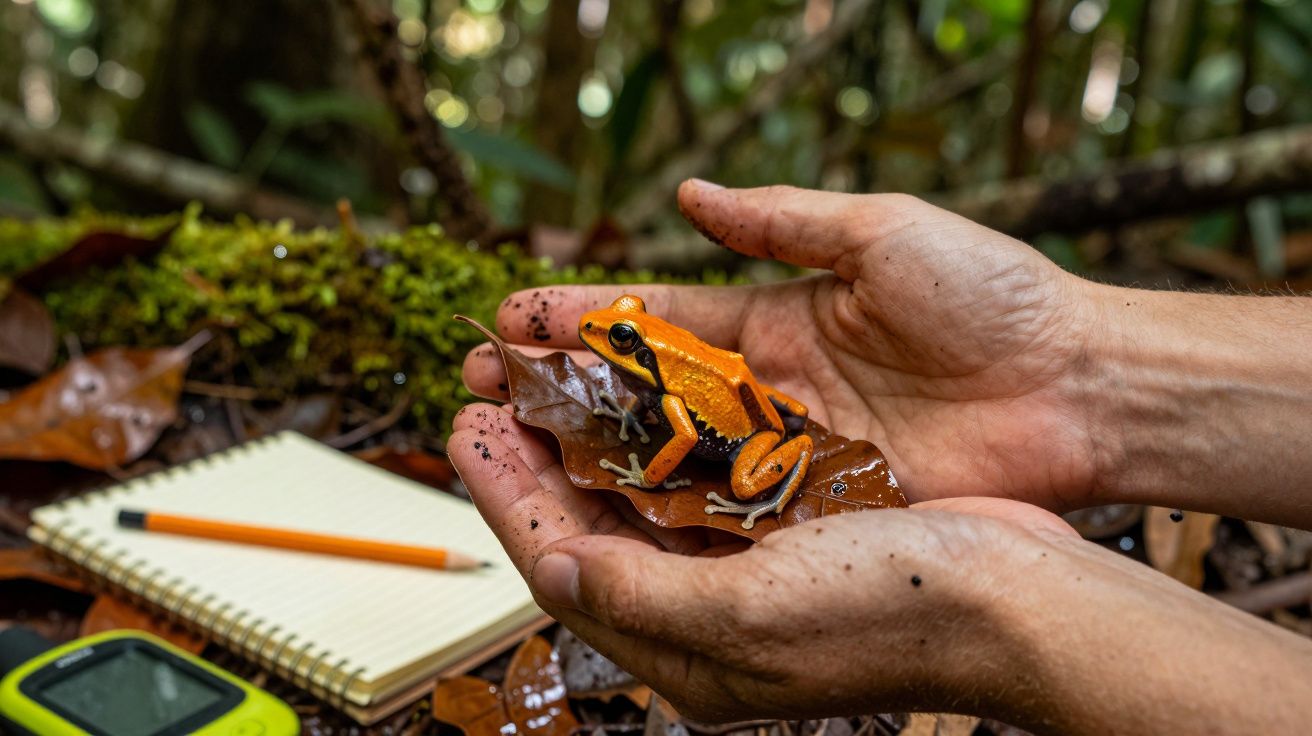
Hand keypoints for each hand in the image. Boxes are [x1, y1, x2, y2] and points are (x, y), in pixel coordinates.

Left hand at [447, 402, 1075, 721]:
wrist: (1023, 598)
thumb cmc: (895, 614)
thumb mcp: (753, 616)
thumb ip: (639, 597)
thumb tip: (551, 568)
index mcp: (688, 649)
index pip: (563, 564)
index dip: (506, 494)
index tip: (463, 427)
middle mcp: (709, 611)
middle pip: (592, 522)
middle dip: (535, 455)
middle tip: (489, 387)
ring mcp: (751, 566)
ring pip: (640, 491)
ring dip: (592, 433)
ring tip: (549, 376)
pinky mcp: (792, 525)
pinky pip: (702, 473)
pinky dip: (664, 430)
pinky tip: (641, 389)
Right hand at [464, 181, 1101, 510]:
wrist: (1081, 386)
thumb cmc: (991, 296)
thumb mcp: (879, 232)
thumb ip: (780, 220)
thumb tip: (690, 192)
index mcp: (774, 319)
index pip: (655, 318)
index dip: (582, 317)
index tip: (512, 316)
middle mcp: (767, 391)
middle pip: (641, 394)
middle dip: (560, 388)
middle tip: (483, 386)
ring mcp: (787, 454)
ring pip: (668, 459)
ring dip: (590, 453)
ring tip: (512, 448)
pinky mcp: (820, 506)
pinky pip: (728, 513)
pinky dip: (664, 513)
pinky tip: (599, 511)